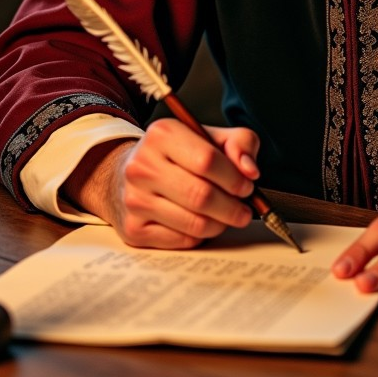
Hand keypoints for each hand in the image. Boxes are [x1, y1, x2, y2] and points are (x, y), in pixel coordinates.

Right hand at [61, 119, 260, 248]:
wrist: (127, 173)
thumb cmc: (178, 155)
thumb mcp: (210, 135)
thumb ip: (240, 143)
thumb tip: (250, 171)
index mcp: (162, 134)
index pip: (207, 160)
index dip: (234, 178)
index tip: (247, 187)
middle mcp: (142, 166)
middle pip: (201, 196)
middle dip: (232, 207)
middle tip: (243, 210)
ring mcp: (134, 200)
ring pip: (194, 223)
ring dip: (220, 224)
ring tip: (226, 217)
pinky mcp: (134, 230)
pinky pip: (182, 241)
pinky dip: (201, 236)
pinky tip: (203, 224)